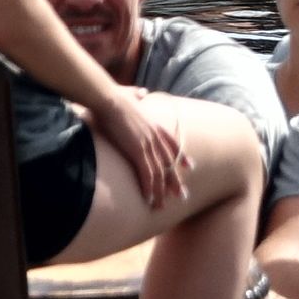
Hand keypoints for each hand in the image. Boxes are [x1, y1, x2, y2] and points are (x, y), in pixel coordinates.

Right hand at [92, 90, 189, 208]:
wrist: (108, 98)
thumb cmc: (114, 96)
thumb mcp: (130, 95)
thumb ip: (137, 96)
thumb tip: (141, 92)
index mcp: (154, 125)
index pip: (173, 143)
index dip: (181, 156)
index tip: (189, 166)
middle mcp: (155, 136)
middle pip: (169, 163)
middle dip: (175, 181)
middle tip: (182, 196)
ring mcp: (148, 144)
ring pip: (159, 173)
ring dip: (160, 192)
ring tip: (161, 206)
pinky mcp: (138, 151)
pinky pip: (147, 174)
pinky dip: (149, 188)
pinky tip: (149, 200)